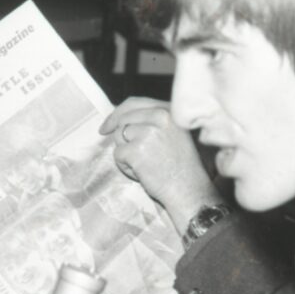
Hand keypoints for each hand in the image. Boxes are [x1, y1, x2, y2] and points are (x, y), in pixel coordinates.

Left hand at [99, 96, 220, 233]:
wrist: (188, 189)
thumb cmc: (181, 167)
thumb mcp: (174, 134)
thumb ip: (152, 122)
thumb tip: (119, 119)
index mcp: (169, 110)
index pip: (135, 103)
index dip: (117, 114)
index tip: (106, 125)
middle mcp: (159, 116)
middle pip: (123, 119)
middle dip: (120, 137)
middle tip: (129, 154)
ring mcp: (148, 132)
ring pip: (119, 137)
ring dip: (126, 153)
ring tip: (145, 165)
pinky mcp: (136, 150)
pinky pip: (118, 155)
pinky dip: (125, 166)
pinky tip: (142, 173)